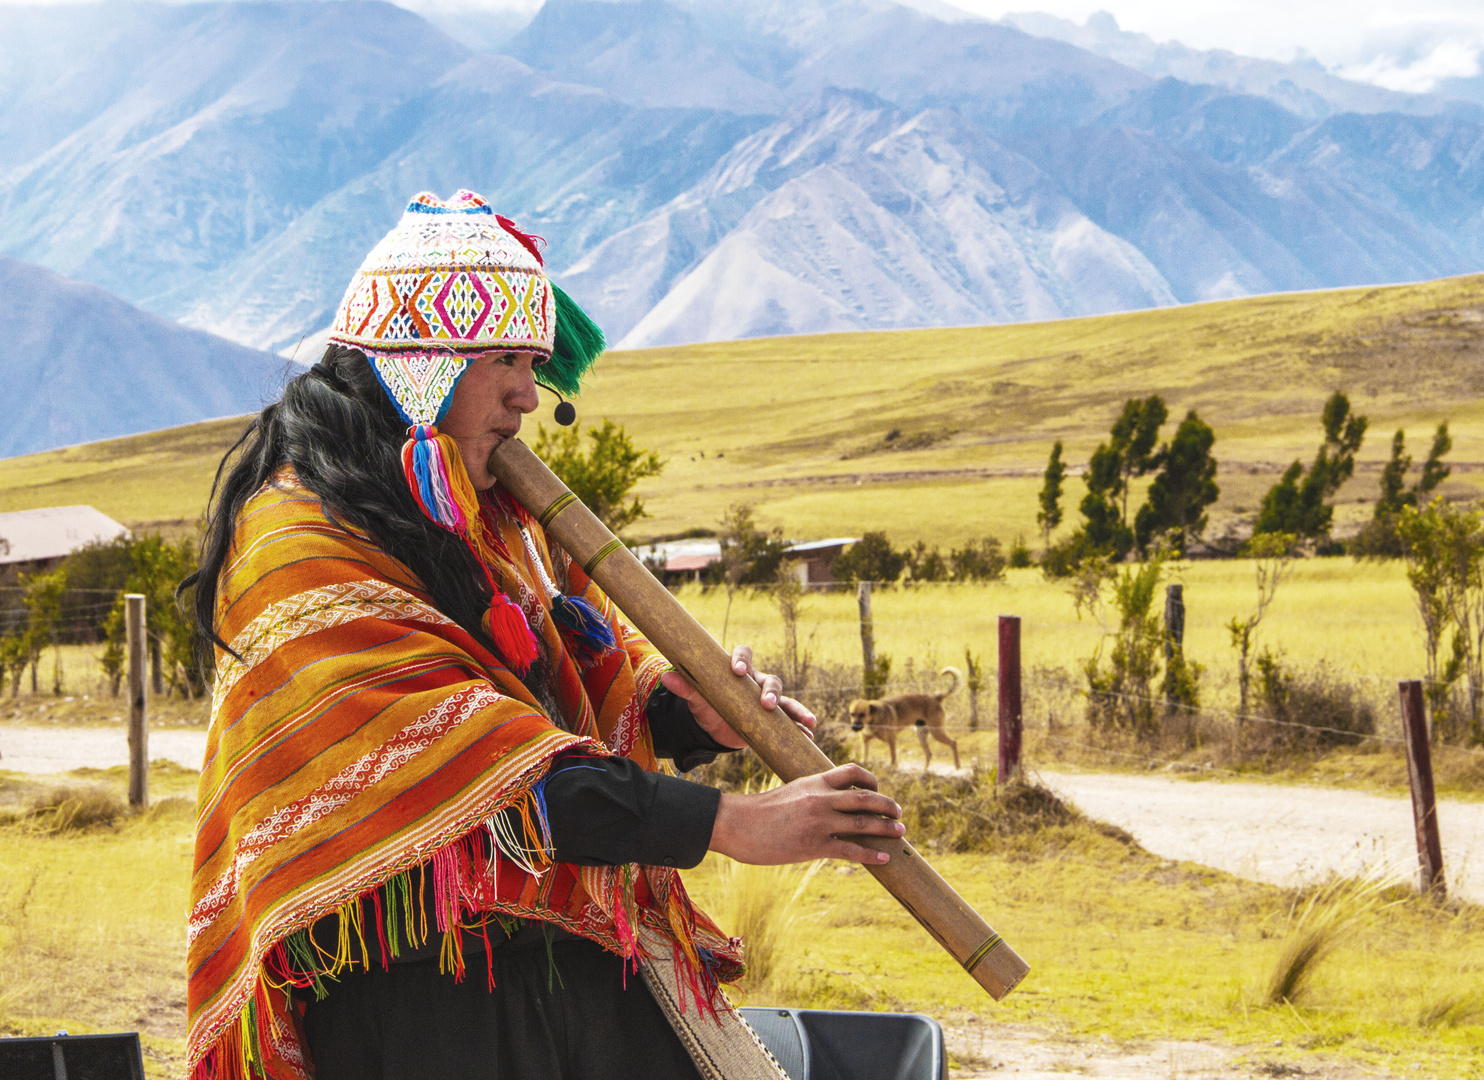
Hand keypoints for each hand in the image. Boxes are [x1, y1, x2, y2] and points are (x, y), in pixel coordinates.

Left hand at [659, 643, 816, 749]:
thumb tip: (667, 676)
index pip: (745, 655)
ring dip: (797, 709)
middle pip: (771, 680)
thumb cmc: (707, 707)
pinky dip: (801, 728)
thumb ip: (685, 687)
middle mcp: (757, 683)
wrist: (715, 728)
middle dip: (770, 691)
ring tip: (807, 720)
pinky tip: (809, 736)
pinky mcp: (775, 720)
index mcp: (738, 672)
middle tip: (766, 704)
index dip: (743, 659)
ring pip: (786, 701)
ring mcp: (768, 702)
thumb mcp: (697, 699)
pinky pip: (791, 722)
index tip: (738, 670)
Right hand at [709, 764, 903, 864]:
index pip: (852, 772)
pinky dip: (871, 854)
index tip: (878, 788)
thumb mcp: (790, 792)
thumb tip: (826, 803)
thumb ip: (811, 794)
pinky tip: (883, 858)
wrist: (737, 823)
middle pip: (865, 798)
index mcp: (814, 781)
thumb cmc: (759, 811)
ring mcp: (819, 822)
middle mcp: (821, 798)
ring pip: (863, 823)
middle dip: (887, 806)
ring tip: (900, 832)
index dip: (871, 779)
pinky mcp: (814, 845)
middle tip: (898, 813)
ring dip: (886, 828)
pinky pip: (850, 850)